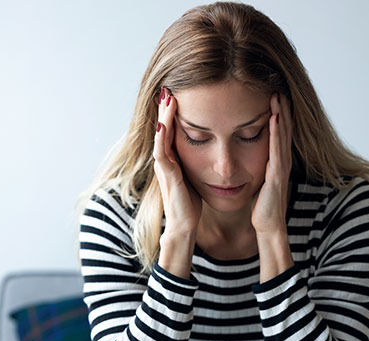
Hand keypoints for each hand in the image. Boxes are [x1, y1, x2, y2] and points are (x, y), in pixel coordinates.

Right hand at [154, 87, 201, 236]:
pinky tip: (163, 125)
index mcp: (172, 159)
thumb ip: (195, 161)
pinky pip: (162, 152)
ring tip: (166, 98)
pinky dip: (162, 137)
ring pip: (161, 135)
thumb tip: (207, 148)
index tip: (177, 93)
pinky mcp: (167, 175)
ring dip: (163, 116)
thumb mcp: (193, 176)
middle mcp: (165, 160)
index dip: (172, 112)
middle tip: (168, 87)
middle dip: (165, 108)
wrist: (184, 225)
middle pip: (163, 127)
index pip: (171, 129)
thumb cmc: (190, 203)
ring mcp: (164, 167)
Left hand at [251, 93, 292, 234]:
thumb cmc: (262, 205)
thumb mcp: (259, 180)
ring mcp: (280, 168)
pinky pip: (276, 150)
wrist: (268, 225)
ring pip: (281, 136)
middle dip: (281, 108)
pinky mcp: (276, 176)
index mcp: (276, 161)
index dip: (278, 114)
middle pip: (283, 130)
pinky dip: (276, 134)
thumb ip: (258, 166)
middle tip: (278, 86)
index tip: (273, 94)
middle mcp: (281, 161)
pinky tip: (274, 119)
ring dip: (281, 115)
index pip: (278, 133)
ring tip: (278, 96)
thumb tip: (248, 154)